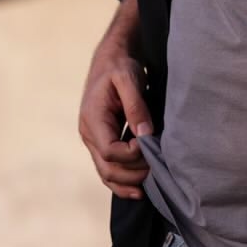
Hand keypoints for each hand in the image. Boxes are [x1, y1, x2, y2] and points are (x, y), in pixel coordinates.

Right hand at [78, 0, 153, 199]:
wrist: (111, 59)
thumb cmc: (120, 66)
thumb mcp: (129, 79)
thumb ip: (136, 107)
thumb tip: (146, 135)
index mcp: (92, 119)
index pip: (110, 151)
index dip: (132, 155)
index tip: (151, 145)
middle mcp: (88, 133)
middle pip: (107, 168)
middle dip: (133, 173)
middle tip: (157, 168)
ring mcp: (92, 139)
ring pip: (106, 173)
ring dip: (127, 182)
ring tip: (150, 183)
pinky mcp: (101, 140)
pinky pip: (107, 168)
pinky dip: (121, 181)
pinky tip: (138, 188)